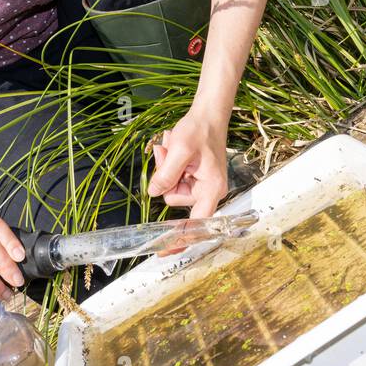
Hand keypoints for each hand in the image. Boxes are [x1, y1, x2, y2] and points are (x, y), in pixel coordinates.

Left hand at [147, 106, 229, 229]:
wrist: (208, 114)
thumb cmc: (199, 130)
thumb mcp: (179, 150)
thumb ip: (166, 174)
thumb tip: (154, 193)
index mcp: (211, 189)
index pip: (195, 224)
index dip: (179, 239)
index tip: (164, 251)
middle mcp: (209, 191)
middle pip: (174, 199)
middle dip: (165, 177)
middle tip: (165, 153)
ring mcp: (201, 185)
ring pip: (171, 188)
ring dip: (165, 169)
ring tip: (168, 148)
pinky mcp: (195, 179)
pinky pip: (174, 180)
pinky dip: (168, 166)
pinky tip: (170, 150)